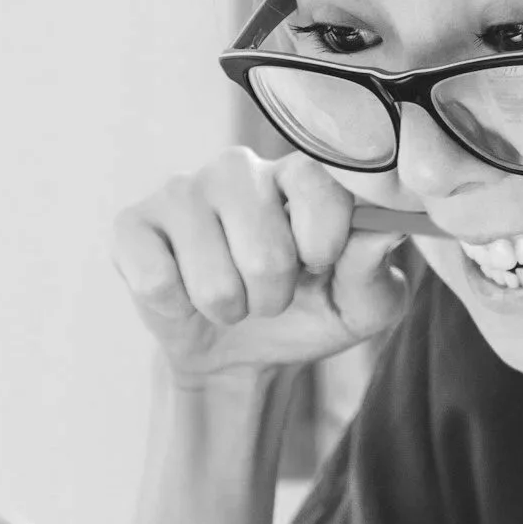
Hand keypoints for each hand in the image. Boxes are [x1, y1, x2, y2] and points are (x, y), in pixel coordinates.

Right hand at [112, 147, 406, 383]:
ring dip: (229, 308)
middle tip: (270, 294)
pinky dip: (178, 307)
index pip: (318, 186)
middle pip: (265, 250)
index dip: (323, 244)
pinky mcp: (133, 224)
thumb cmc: (308, 314)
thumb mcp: (361, 307)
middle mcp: (239, 169)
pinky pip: (157, 280)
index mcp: (299, 176)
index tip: (319, 266)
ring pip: (212, 274)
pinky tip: (184, 293)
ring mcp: (182, 191)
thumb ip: (376, 271)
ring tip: (231, 298)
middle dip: (273, 296)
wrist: (241, 354)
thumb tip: (389, 231)